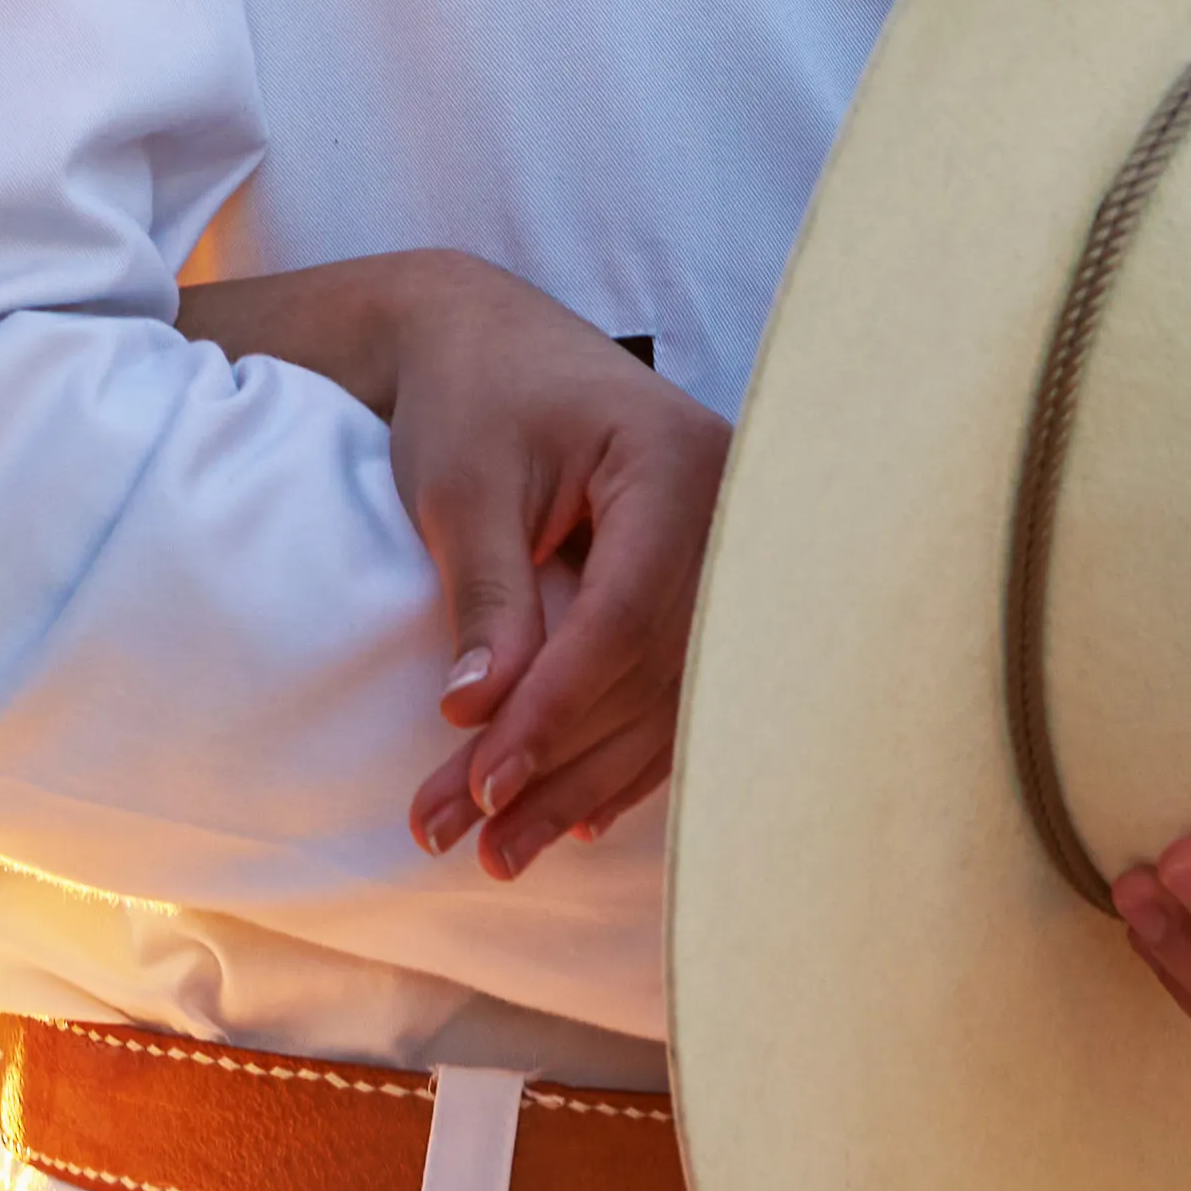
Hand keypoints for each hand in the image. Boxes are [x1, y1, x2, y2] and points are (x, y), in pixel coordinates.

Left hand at [177, 248, 730, 872]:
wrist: (486, 337)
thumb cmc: (473, 394)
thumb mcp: (465, 486)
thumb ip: (488, 596)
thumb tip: (482, 716)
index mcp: (676, 465)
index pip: (627, 616)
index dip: (557, 708)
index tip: (482, 781)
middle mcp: (725, 513)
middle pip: (653, 671)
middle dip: (561, 765)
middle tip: (477, 844)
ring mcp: (723, 551)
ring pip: (667, 695)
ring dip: (586, 781)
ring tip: (503, 853)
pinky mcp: (696, 583)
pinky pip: (673, 685)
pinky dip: (623, 754)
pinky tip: (581, 817)